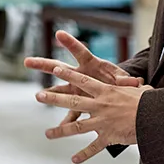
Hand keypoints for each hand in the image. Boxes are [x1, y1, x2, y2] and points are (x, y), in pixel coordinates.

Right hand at [24, 31, 142, 137]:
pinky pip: (71, 114)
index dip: (69, 43)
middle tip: (28, 61)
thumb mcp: (122, 80)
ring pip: (59, 91)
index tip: (58, 34)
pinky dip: (66, 122)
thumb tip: (135, 82)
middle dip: (43, 65)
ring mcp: (77, 91)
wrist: (119, 95)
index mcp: (91, 65)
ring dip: (49, 94)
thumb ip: (126, 82)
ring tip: (38, 96)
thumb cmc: (119, 81)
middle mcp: (79, 76)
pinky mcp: (80, 106)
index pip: (79, 52)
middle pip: (59, 68)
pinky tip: (59, 129)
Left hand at [26, 62, 151, 163]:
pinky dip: (84, 155)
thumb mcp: (138, 90)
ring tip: (47, 134)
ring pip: (77, 128)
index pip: (83, 80)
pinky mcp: (108, 137)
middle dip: (54, 99)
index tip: (56, 69)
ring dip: (61, 131)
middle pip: (72, 101)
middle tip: (38, 96)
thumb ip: (133, 88)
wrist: (155, 118)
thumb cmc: (150, 102)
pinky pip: (93, 147)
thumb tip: (138, 83)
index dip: (68, 75)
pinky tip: (74, 160)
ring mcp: (102, 122)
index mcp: (106, 91)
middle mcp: (100, 105)